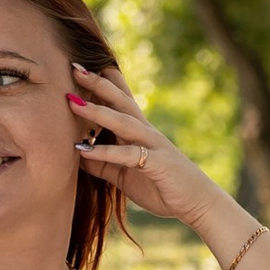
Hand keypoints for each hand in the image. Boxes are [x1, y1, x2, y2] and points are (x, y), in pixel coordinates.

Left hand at [67, 62, 248, 245]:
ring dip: (97, 111)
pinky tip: (82, 150)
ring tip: (73, 103)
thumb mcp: (124, 174)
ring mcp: (153, 145)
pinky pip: (128, 154)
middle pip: (120, 101)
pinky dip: (104, 152)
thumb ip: (103, 162)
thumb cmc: (161, 186)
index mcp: (140, 132)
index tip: (82, 66)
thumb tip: (77, 153)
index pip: (122, 100)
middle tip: (75, 67)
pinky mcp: (156, 163)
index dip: (105, 82)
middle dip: (99, 84)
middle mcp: (146, 132)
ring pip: (123, 122)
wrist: (197, 203)